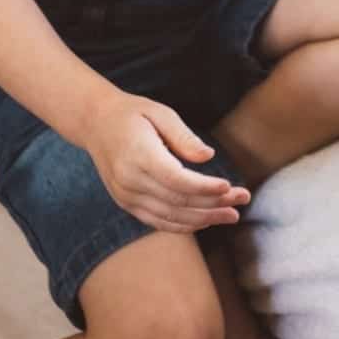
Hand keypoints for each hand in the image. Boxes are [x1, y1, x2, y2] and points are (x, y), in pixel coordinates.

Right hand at [80, 92, 250, 232]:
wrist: (96, 124)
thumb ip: (183, 137)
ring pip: (170, 217)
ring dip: (204, 219)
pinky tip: (206, 220)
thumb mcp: (160, 113)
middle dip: (213, 204)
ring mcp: (126, 196)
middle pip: (178, 202)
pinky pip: (157, 221)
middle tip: (242, 201)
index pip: (177, 180)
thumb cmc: (134, 114)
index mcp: (139, 155)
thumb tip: (208, 156)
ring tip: (232, 215)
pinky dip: (184, 225)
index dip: (205, 187)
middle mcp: (130, 181)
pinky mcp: (127, 204)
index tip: (229, 186)